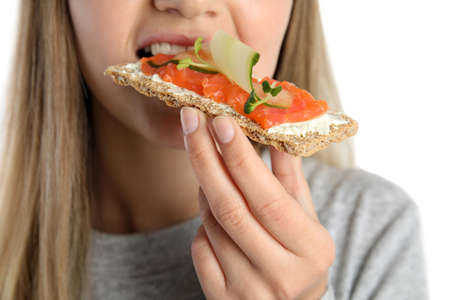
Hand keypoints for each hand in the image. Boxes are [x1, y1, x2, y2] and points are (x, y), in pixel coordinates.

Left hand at [180, 107, 334, 299]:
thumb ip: (290, 175)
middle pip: (231, 208)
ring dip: (205, 187)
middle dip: (206, 158)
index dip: (240, 158)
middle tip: (191, 120)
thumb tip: (274, 128)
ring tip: (208, 162)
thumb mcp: (305, 216)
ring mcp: (248, 291)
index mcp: (310, 249)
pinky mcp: (222, 299)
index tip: (221, 121)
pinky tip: (212, 208)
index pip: (267, 197)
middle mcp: (280, 275)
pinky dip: (202, 222)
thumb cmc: (300, 255)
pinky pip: (200, 248)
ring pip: (211, 224)